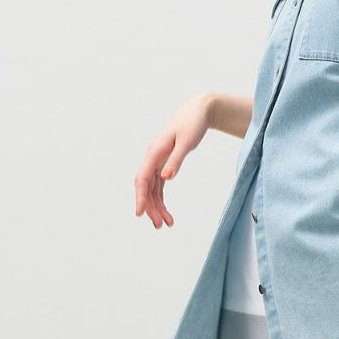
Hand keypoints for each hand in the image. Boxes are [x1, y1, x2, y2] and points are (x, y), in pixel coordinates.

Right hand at [134, 93, 213, 229]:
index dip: (140, 197)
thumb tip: (166, 178)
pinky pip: (159, 186)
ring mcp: (157, 162)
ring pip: (152, 189)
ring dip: (157, 207)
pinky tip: (167, 212)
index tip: (139, 213)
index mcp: (154, 153)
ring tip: (167, 224)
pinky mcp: (164, 164)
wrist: (198, 112)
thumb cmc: (192, 125)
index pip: (142, 178)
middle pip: (146, 187)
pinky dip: (162, 199)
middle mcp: (152, 158)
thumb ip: (176, 160)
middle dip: (151, 207)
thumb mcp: (186, 143)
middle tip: (160, 226)